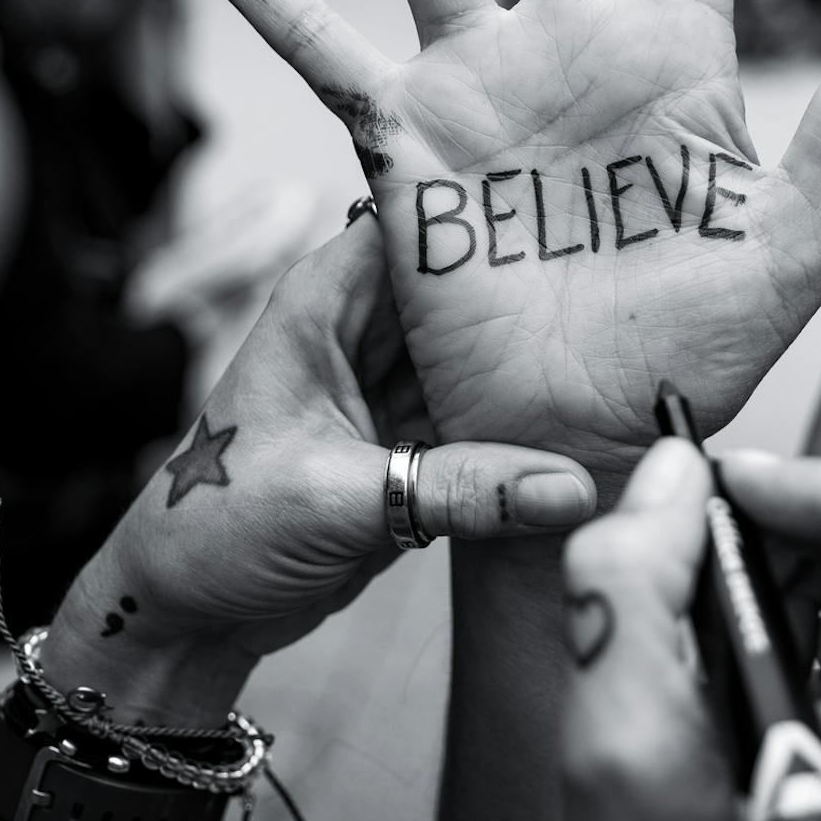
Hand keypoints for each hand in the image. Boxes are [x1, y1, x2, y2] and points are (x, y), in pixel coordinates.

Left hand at [36, 212, 596, 719]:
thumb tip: (570, 486)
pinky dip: (529, 428)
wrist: (189, 613)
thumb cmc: (215, 529)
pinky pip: (490, 421)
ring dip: (538, 366)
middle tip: (630, 284)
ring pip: (484, 357)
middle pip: (468, 287)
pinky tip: (595, 419)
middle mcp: (366, 331)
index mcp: (327, 301)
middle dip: (536, 291)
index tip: (580, 206)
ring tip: (628, 352)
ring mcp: (394, 388)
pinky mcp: (418, 445)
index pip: (421, 220)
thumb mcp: (338, 500)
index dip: (495, 206)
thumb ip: (459, 489)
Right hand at [558, 435, 820, 820]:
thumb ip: (632, 582)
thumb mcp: (620, 745)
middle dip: (790, 509)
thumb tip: (674, 474)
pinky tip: (734, 637)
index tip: (730, 503)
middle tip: (697, 560)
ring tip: (705, 610)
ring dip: (785, 542)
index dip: (819, 473)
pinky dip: (795, 576)